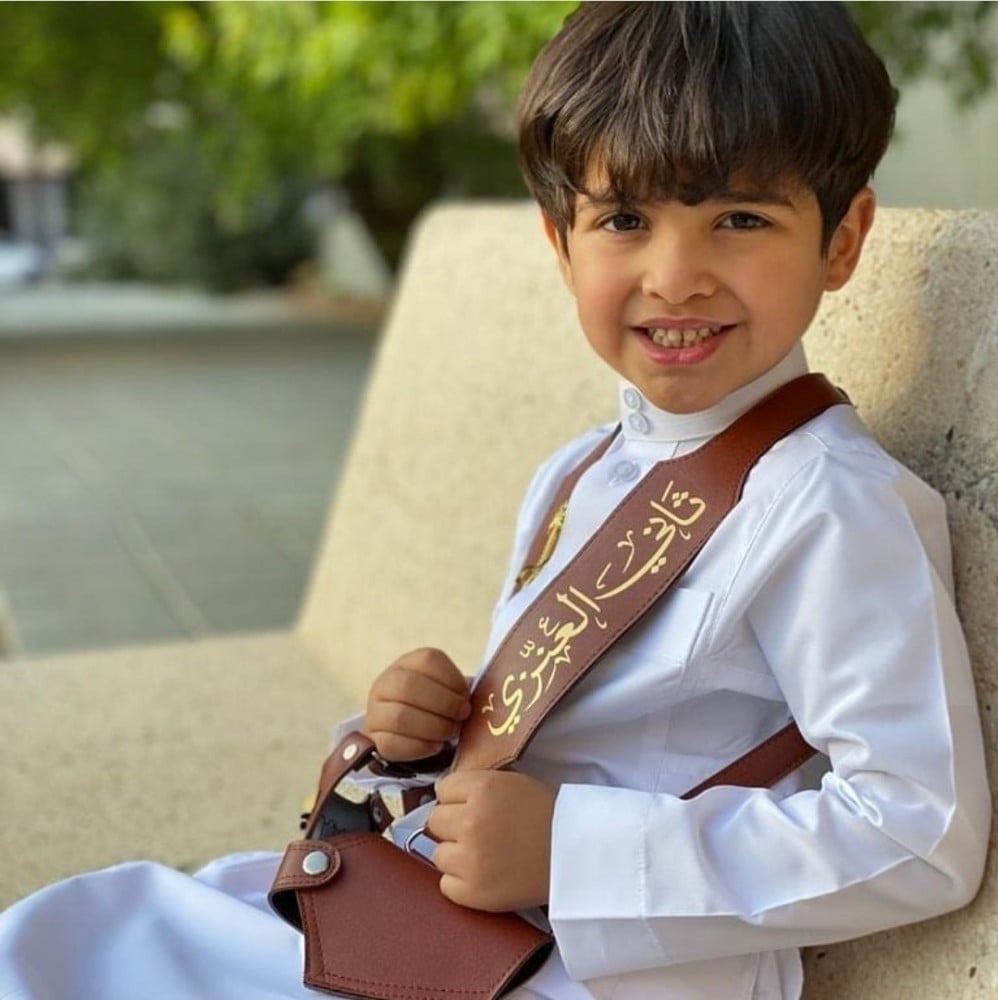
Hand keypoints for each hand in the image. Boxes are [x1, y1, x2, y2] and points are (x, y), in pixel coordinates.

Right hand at [363, 648, 470, 761]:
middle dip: (443, 704)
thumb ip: (462, 689)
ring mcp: (375, 711)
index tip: (466, 695)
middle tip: (462, 715)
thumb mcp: (448, 689)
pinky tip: (437, 746)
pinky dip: (420, 746)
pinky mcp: (374, 739)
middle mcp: (386, 682)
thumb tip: (493, 696)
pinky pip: (393, 744)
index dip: (453, 679)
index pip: (428, 660)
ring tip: (451, 732)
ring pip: (399, 717)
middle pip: (408, 687)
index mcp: (409, 662)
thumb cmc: (440, 706)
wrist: (412, 730)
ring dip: (433, 727)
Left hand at [427, 769, 555, 911]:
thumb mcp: (513, 783)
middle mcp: (470, 821)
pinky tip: (484, 875)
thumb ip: (478, 786)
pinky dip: (461, 883)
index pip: (442, 790)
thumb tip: (445, 795)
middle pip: (435, 821)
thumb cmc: (548, 815)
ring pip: (438, 854)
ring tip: (483, 855)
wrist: (577, 855)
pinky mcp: (474, 892)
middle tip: (478, 831)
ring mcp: (469, 859)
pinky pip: (446, 885)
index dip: (457, 798)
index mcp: (483, 788)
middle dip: (453, 825)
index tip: (470, 805)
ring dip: (456, 855)